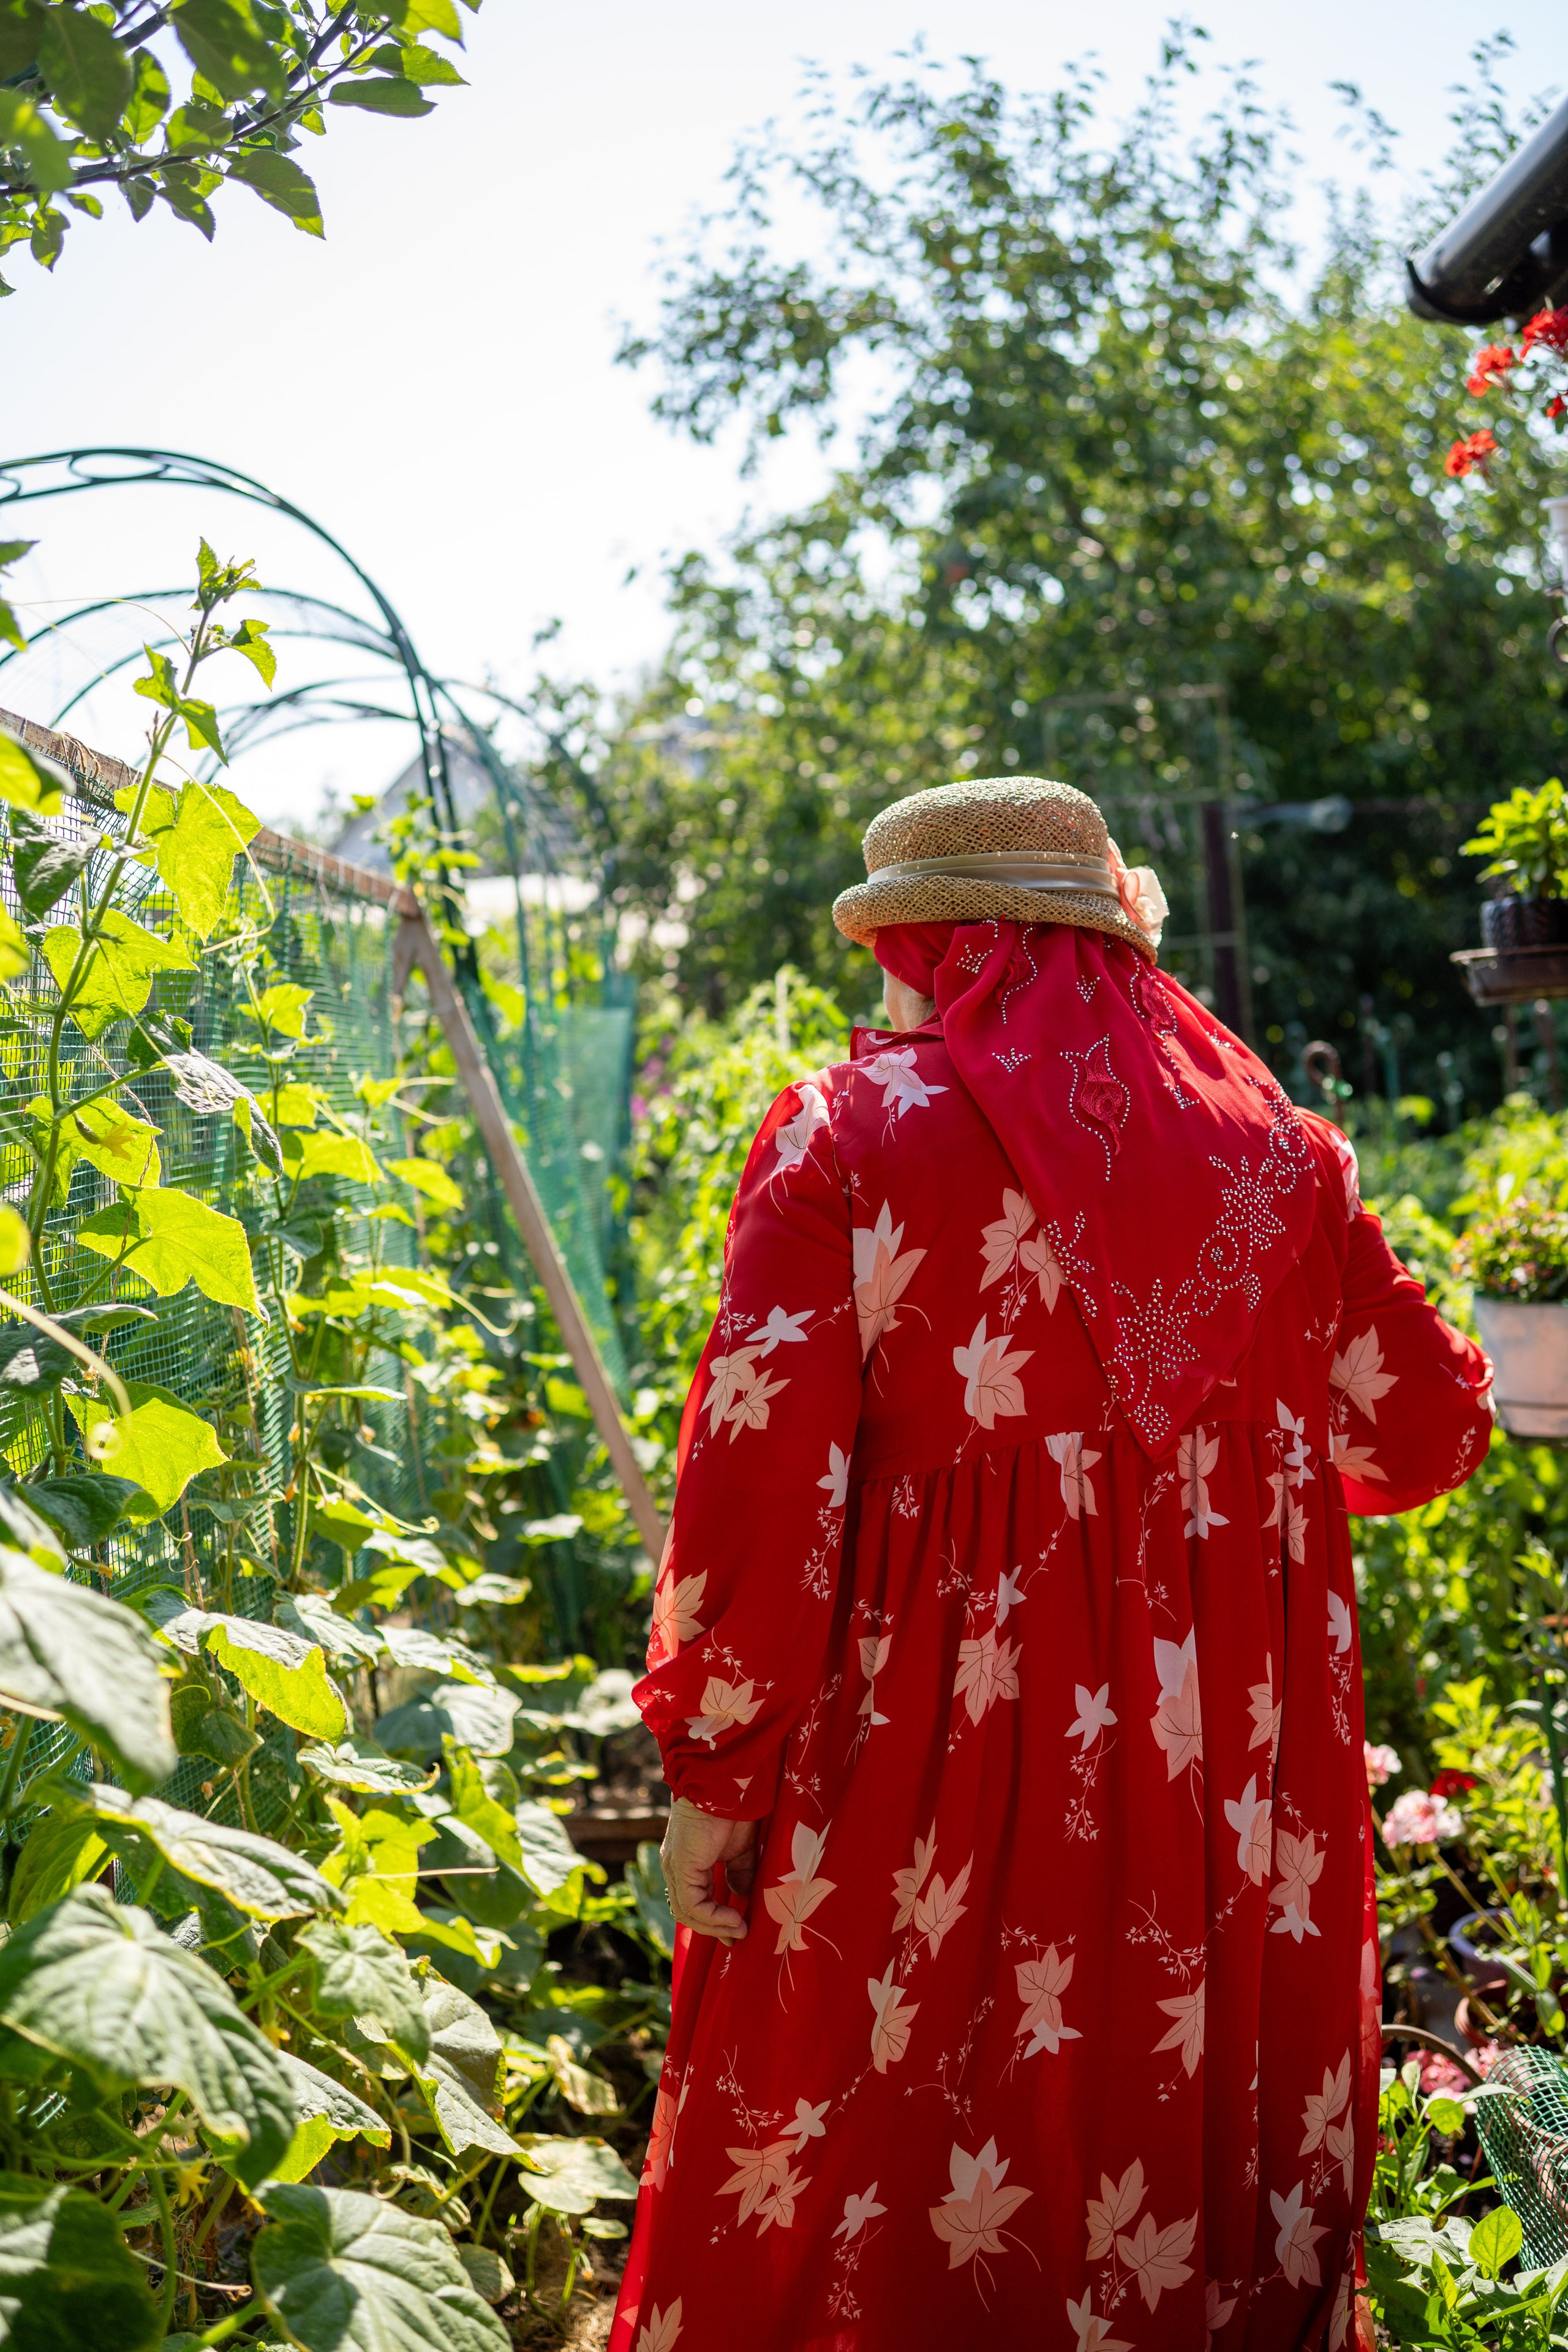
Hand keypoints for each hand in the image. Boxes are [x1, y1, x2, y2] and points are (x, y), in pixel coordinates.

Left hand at [661, 1797, 756, 1943]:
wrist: (725, 1785)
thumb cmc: (732, 1809)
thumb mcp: (740, 1849)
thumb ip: (739, 1873)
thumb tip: (741, 1898)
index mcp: (686, 1861)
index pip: (693, 1900)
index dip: (714, 1918)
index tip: (737, 1928)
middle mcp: (675, 1867)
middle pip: (688, 1911)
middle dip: (714, 1928)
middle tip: (737, 1937)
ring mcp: (675, 1868)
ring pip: (688, 1912)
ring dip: (716, 1926)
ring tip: (740, 1929)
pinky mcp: (681, 1867)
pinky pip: (693, 1905)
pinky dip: (714, 1917)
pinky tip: (735, 1918)